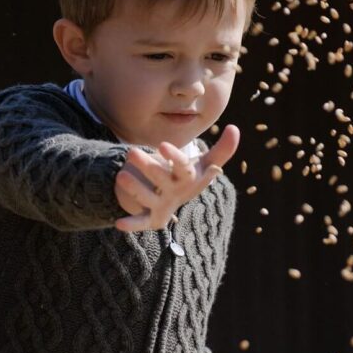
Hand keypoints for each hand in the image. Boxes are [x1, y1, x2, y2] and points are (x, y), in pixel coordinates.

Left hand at [113, 125, 239, 231]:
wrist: (178, 198)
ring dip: (135, 190)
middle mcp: (175, 192)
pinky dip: (132, 224)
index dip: (174, 157)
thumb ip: (222, 149)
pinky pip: (142, 222)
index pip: (183, 167)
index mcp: (189, 178)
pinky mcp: (151, 217)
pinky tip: (118, 224)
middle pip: (161, 180)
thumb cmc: (190, 175)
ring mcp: (162, 205)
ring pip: (147, 198)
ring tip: (120, 176)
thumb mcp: (206, 163)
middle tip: (131, 152)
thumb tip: (234, 127)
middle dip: (147, 167)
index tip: (162, 145)